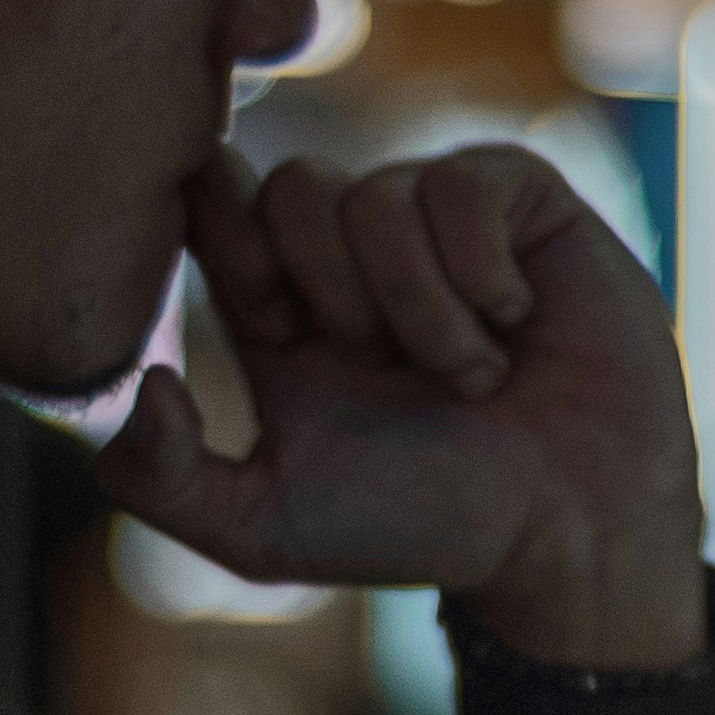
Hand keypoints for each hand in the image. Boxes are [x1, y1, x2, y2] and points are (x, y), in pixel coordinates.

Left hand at [97, 145, 708, 670]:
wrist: (570, 531)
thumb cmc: (426, 529)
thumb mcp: (266, 530)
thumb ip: (160, 478)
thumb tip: (143, 380)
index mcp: (283, 311)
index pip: (219, 208)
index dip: (229, 236)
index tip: (277, 317)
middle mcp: (357, 254)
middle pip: (294, 187)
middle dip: (334, 290)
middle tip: (385, 365)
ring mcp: (442, 221)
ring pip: (378, 195)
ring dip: (422, 309)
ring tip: (471, 378)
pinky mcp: (524, 203)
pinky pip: (466, 183)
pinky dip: (483, 271)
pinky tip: (518, 323)